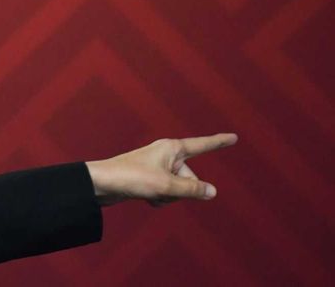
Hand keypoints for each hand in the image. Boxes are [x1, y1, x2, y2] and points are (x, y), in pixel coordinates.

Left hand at [85, 133, 237, 206]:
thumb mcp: (167, 186)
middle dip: (180, 191)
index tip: (234, 137)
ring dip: (168, 197)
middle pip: (190, 179)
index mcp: (172, 148)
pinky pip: (165, 194)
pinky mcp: (150, 179)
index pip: (202, 145)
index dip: (219, 142)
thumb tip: (212, 192)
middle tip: (157, 188)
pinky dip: (159, 199)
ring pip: (178, 189)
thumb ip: (192, 190)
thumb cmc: (132, 178)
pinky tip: (144, 198)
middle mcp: (166, 154)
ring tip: (148, 192)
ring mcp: (158, 167)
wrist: (103, 183)